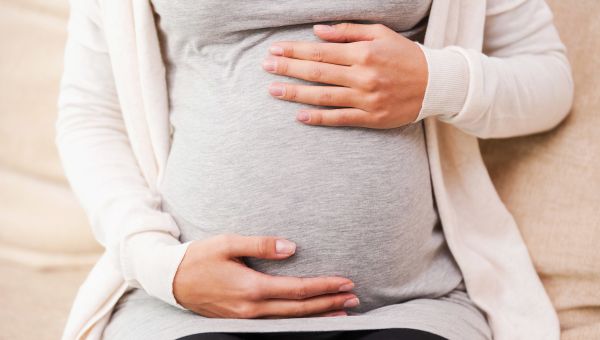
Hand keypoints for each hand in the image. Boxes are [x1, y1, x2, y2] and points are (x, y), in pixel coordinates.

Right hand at [173, 233, 358, 318]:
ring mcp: (246, 318)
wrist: (170, 280)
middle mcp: (252, 308)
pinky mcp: (241, 319)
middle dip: (329, 304)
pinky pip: (277, 322)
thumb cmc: (199, 257)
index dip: (325, 286)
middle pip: (300, 309)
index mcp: (251, 287)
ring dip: (318, 315)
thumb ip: (261, 245)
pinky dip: (298, 319)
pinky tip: (309, 316)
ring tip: (341, 312)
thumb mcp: (227, 243)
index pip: (298, 290)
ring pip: (290, 320)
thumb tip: (293, 248)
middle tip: (354, 299)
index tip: (346, 282)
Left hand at [262, 22, 427, 128]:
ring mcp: (366, 99)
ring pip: (323, 96)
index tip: (275, 49)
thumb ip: (348, 31)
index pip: (320, 51)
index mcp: (363, 53)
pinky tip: (299, 116)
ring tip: (274, 91)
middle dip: (288, 68)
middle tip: (265, 67)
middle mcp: (362, 76)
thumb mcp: (380, 34)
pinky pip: (340, 119)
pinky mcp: (371, 118)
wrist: (436, 84)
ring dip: (296, 94)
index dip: (294, 50)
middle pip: (317, 72)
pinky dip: (319, 118)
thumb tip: (317, 31)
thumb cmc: (405, 56)